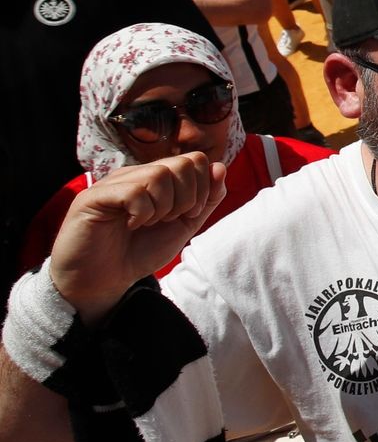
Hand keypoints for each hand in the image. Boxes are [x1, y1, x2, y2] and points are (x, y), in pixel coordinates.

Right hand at [46, 153, 224, 325]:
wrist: (103, 281)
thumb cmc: (139, 251)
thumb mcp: (183, 225)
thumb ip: (205, 199)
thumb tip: (220, 167)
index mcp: (155, 178)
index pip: (194, 160)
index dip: (202, 189)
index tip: (189, 214)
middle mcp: (135, 174)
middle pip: (182, 164)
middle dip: (187, 198)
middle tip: (168, 220)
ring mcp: (113, 183)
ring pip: (159, 174)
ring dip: (164, 207)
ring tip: (148, 223)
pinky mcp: (93, 197)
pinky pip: (133, 191)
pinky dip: (142, 212)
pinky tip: (132, 225)